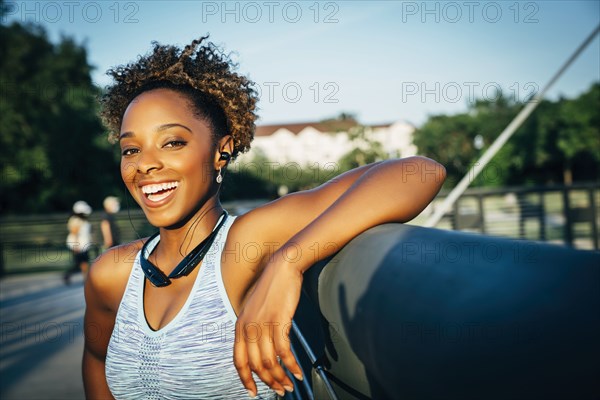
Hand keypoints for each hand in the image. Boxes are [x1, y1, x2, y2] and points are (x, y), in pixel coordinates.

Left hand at [233, 258, 303, 396]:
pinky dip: (292, 365)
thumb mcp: (255, 309)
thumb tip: (261, 349)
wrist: (282, 267)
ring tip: (290, 385)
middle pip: (255, 365)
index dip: (245, 380)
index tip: (253, 392)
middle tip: (280, 390)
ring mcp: (263, 325)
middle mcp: (248, 327)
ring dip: (281, 377)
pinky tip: (298, 372)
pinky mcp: (279, 321)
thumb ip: (253, 328)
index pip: (239, 361)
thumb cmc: (271, 287)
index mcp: (240, 326)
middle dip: (268, 382)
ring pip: (270, 361)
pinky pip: (284, 352)